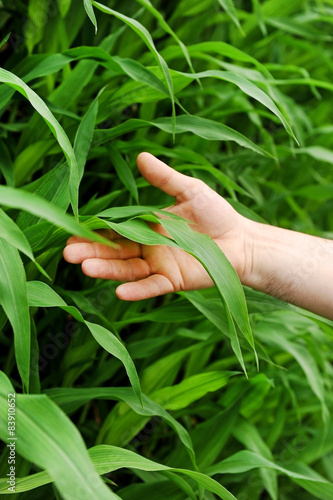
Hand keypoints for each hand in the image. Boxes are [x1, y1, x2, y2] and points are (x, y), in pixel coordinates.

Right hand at [63, 152, 251, 300]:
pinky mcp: (174, 281)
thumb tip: (141, 155)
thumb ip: (164, 178)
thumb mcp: (189, 190)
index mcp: (147, 226)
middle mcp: (148, 248)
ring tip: (85, 268)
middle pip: (115, 251)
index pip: (115, 229)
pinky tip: (119, 292)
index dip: (95, 230)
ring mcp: (159, 266)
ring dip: (107, 270)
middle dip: (92, 252)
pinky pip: (152, 287)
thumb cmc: (216, 214)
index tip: (72, 230)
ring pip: (128, 270)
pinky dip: (136, 291)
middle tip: (68, 253)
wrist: (241, 239)